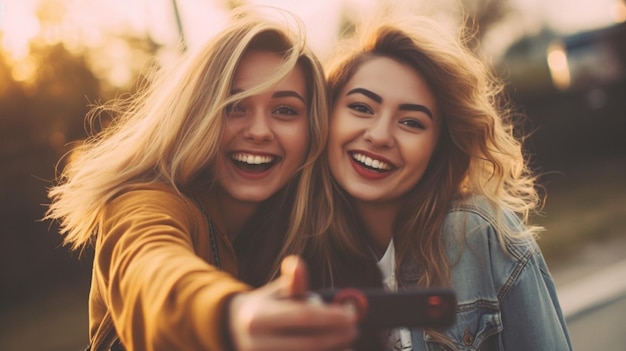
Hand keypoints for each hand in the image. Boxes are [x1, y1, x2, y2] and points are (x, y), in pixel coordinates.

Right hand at [228, 255, 357, 350]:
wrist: (233, 332)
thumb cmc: (263, 308)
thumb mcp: (274, 293)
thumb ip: (293, 282)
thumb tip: (298, 264)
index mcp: (258, 316)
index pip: (303, 316)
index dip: (331, 316)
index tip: (351, 314)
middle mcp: (256, 342)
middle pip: (309, 343)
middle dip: (336, 336)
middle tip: (354, 329)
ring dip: (332, 350)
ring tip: (346, 343)